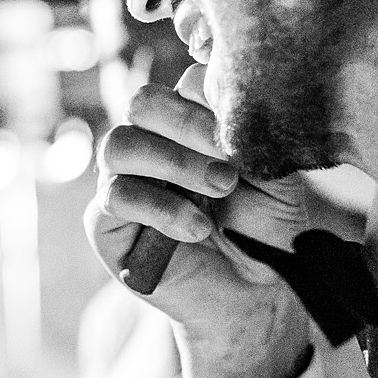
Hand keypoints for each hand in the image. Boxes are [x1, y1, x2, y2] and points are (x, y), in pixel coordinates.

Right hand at [83, 64, 311, 377]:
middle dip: (187, 125)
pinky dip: (159, 208)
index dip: (203, 101)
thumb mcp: (270, 172)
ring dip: (174, 164)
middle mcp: (147, 150)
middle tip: (228, 165)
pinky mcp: (106, 228)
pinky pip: (113, 199)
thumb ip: (244, 130)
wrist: (255, 293)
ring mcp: (121, 185)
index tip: (238, 133)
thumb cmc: (264, 230)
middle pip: (141, 104)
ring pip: (118, 146)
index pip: (176, 86)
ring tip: (218, 191)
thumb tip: (210, 83)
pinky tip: (196, 227)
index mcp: (182, 129)